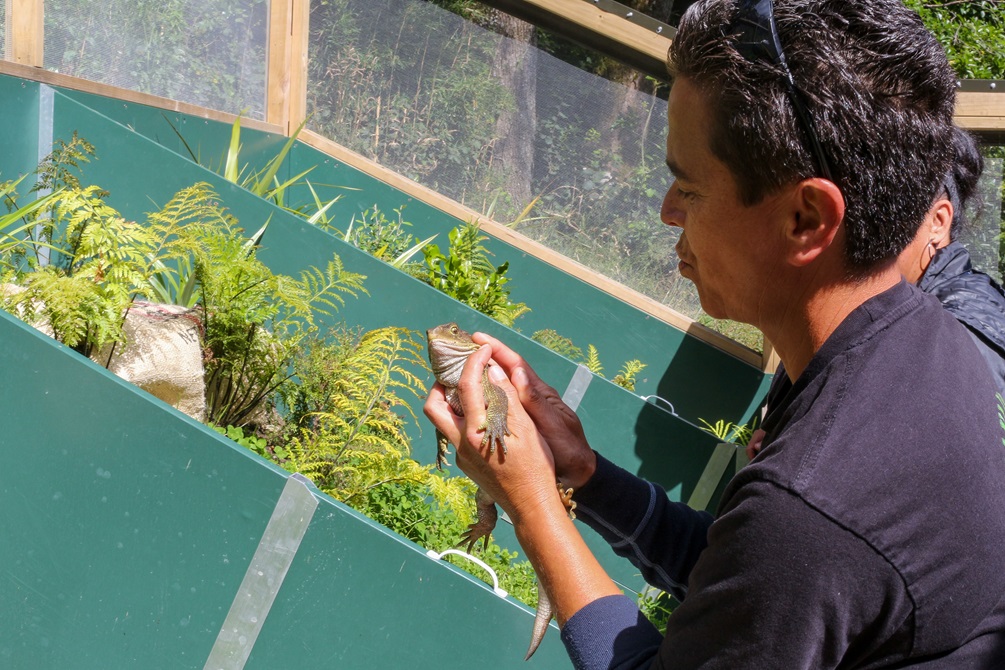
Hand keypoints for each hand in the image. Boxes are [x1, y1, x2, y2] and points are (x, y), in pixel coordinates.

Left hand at [424, 343, 560, 521]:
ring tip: (469, 390)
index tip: (483, 348)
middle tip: (460, 371)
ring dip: (448, 401)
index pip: (466, 385)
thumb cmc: (535, 466)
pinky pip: (453, 433)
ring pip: (441, 421)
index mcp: (476, 430)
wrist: (531, 504)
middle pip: (433, 405)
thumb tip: (492, 370)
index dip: (474, 361)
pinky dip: (460, 417)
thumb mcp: (526, 427)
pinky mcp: (465, 463)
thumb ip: (506, 397)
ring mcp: (461, 455)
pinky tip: (480, 413)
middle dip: (441, 384)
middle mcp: (461, 442)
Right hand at [471, 332, 596, 489]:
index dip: (498, 349)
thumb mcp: (553, 425)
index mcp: (541, 394)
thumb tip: (516, 372)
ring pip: (500, 388)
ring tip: (458, 371)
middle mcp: (531, 398)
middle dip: (485, 359)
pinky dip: (484, 399)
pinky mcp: (519, 425)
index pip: (516, 365)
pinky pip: (498, 407)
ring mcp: (525, 411)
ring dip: (482, 378)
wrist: (578, 475)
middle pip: (505, 372)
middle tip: (461, 350)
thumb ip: (535, 401)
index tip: (478, 338)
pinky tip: (470, 401)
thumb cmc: (569, 450)